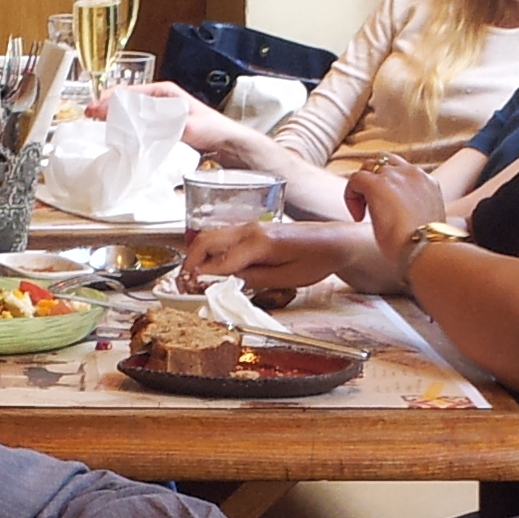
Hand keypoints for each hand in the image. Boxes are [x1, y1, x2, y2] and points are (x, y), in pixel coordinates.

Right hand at [107, 79, 241, 158]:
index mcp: (163, 91)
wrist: (229, 144)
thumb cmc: (212, 130)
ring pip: (130, 113)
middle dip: (106, 107)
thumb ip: (162, 125)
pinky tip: (117, 136)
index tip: (94, 109)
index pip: (129, 92)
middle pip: (125, 100)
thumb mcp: (185, 126)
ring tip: (96, 125)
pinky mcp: (160, 127)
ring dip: (113, 118)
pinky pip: (137, 125)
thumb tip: (137, 126)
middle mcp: (159, 100)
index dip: (109, 100)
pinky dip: (125, 128)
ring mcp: (159, 113)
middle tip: (89, 117)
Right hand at [185, 218, 365, 293]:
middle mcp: (251, 229)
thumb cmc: (317, 259)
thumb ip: (255, 279)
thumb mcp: (288, 278)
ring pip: (211, 236)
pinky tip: (211, 268)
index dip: (202, 277)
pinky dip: (210, 251)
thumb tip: (228, 283)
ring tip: (192, 277)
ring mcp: (250, 226)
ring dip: (197, 255)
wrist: (334, 241)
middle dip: (190, 262)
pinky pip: (223, 237)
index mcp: (260, 242)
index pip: (220, 261)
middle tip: (184, 284)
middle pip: (206, 240)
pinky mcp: (253, 229)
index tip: (190, 291)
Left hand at [345, 156, 446, 285]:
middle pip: (385, 161)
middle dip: (373, 180)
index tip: (388, 209)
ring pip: (368, 166)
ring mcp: (395, 176)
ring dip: (361, 187)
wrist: (426, 249)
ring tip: (362, 213)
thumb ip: (417, 213)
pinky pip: (355, 179)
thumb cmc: (428, 248)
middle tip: (370, 206)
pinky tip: (358, 217)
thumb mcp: (428, 224)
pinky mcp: (378, 185)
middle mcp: (413, 173)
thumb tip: (405, 221)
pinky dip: (351, 196)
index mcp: (429, 182)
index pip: (403, 171)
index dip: (390, 186)